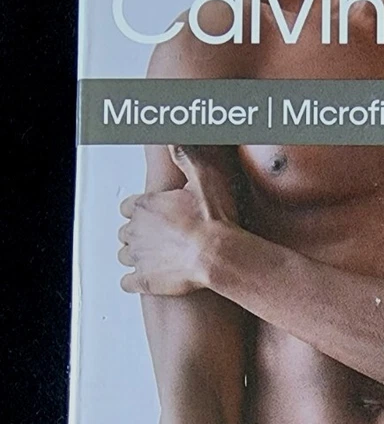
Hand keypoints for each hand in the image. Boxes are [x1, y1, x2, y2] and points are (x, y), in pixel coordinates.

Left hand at [118, 145, 237, 295]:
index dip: (139, 211)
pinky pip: (127, 282)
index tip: (149, 216)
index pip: (128, 207)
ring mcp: (138, 257)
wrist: (218, 255)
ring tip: (153, 259)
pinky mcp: (144, 280)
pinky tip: (144, 279)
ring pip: (124, 256)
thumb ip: (185, 158)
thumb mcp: (203, 178)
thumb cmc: (214, 221)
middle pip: (125, 232)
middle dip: (137, 234)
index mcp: (145, 206)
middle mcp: (137, 230)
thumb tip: (175, 140)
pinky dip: (133, 281)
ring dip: (135, 257)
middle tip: (154, 238)